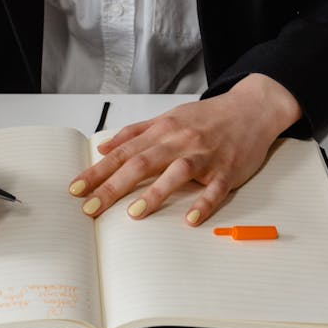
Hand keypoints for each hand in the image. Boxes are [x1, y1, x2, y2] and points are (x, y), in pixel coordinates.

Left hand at [68, 74, 301, 224]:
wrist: (251, 108)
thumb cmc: (207, 118)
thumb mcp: (168, 118)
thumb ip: (135, 132)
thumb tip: (104, 146)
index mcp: (162, 131)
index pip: (122, 153)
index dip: (97, 172)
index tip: (76, 189)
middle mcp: (180, 142)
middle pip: (142, 163)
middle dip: (113, 187)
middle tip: (91, 208)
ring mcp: (205, 156)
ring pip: (177, 172)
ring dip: (155, 193)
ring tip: (134, 212)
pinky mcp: (227, 170)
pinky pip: (215, 189)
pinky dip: (204, 204)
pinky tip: (191, 219)